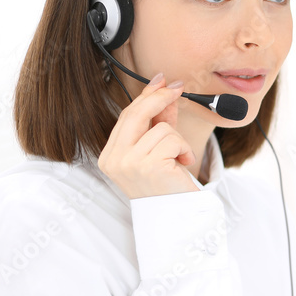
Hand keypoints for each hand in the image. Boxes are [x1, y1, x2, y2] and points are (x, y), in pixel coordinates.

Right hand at [98, 73, 199, 199]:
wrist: (176, 214)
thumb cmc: (167, 183)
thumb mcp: (159, 148)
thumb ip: (159, 120)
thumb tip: (164, 88)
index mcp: (110, 156)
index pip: (127, 116)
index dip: (146, 96)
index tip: (161, 80)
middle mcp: (114, 159)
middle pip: (136, 114)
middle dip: (160, 97)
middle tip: (179, 88)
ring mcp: (129, 163)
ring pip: (161, 128)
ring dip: (178, 139)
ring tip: (179, 158)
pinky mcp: (148, 166)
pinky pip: (173, 139)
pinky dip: (185, 148)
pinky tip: (183, 163)